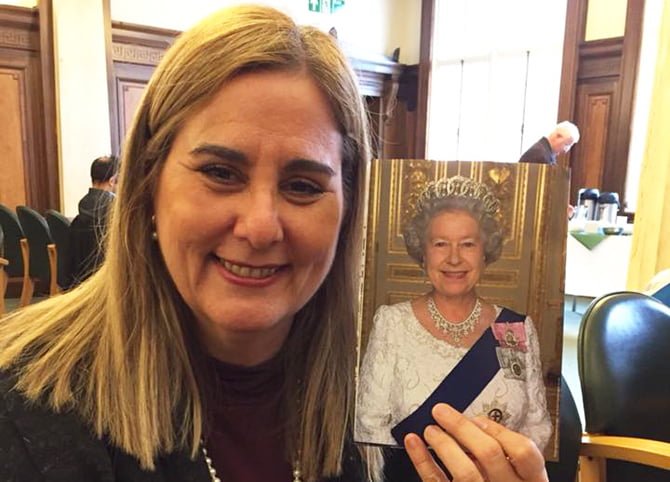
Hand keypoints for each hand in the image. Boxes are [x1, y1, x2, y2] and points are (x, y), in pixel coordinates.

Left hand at [404, 403, 547, 481]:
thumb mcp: (517, 478)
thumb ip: (504, 458)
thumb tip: (474, 427)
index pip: (523, 451)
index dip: (497, 429)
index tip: (476, 418)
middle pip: (490, 453)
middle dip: (461, 427)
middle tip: (441, 412)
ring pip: (465, 472)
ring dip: (443, 444)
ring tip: (430, 430)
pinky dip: (422, 460)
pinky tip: (413, 444)